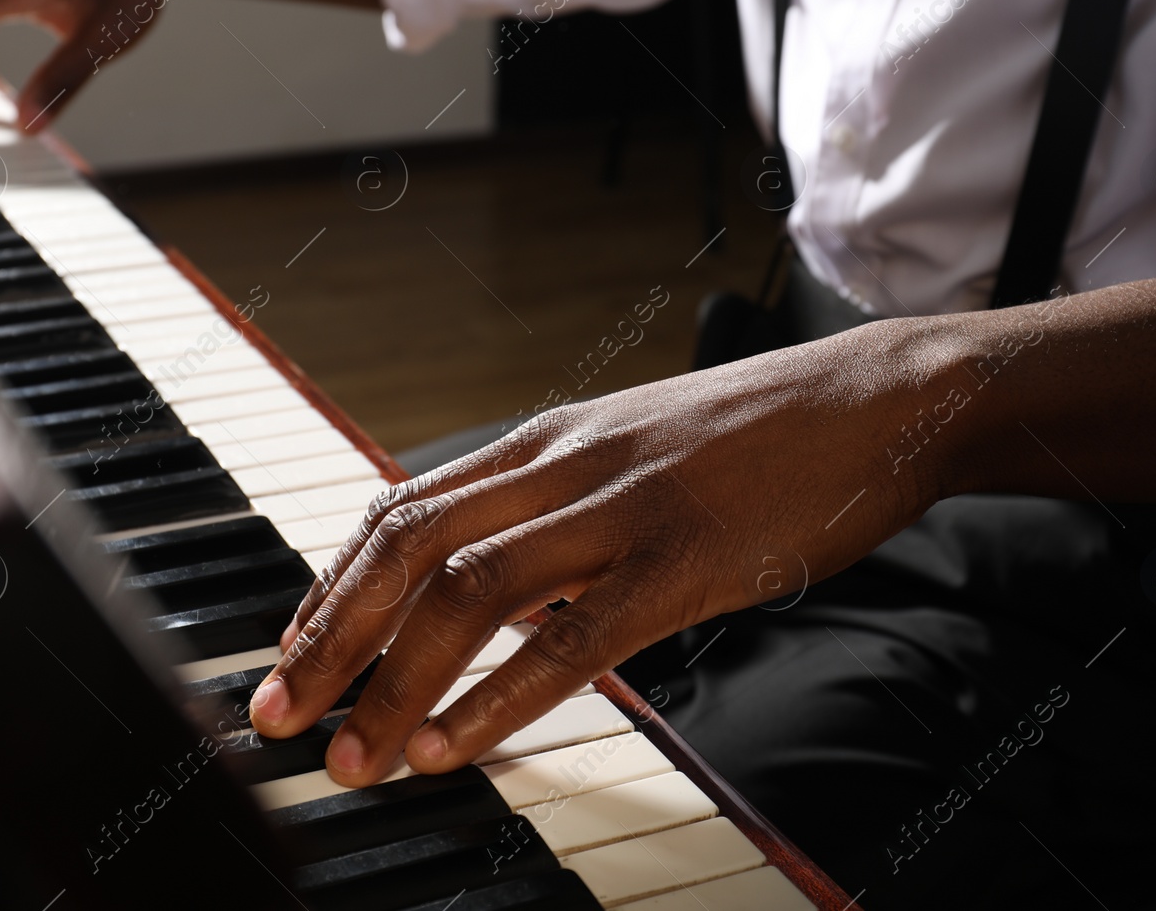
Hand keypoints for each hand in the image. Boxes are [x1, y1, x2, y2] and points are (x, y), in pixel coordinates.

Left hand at [248, 327, 949, 785]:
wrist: (876, 399)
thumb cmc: (760, 434)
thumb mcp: (635, 448)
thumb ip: (558, 502)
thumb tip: (495, 584)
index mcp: (549, 439)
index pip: (403, 508)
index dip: (334, 587)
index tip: (293, 653)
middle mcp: (565, 464)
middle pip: (407, 546)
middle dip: (330, 636)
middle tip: (278, 715)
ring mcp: (623, 509)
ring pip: (469, 592)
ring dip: (394, 680)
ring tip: (352, 756)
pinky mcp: (684, 561)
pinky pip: (572, 638)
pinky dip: (498, 697)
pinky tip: (453, 745)